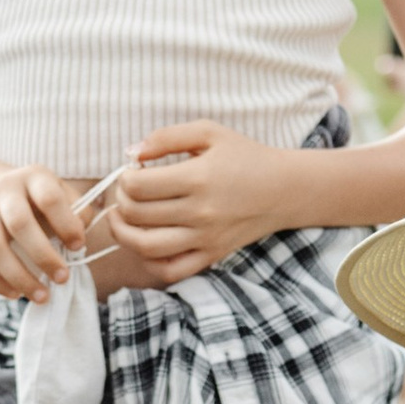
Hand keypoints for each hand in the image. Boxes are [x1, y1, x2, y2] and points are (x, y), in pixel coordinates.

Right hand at [0, 166, 88, 301]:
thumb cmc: (36, 201)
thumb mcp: (61, 194)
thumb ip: (78, 213)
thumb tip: (79, 240)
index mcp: (32, 177)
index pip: (49, 198)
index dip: (66, 224)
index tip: (79, 247)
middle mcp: (2, 190)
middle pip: (18, 224)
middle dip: (43, 257)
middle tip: (62, 278)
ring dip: (19, 277)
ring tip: (42, 296)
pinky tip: (15, 293)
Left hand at [100, 124, 292, 285]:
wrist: (284, 189)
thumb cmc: (245, 157)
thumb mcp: (209, 133)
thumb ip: (167, 136)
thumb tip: (132, 152)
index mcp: (198, 178)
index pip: (138, 186)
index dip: (124, 178)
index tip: (132, 172)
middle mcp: (200, 212)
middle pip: (136, 214)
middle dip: (120, 200)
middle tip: (126, 191)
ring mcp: (205, 238)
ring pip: (146, 247)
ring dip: (123, 233)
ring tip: (122, 219)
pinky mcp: (211, 255)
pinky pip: (170, 270)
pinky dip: (148, 261)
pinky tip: (145, 243)